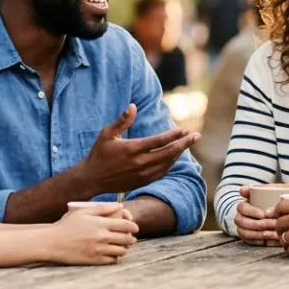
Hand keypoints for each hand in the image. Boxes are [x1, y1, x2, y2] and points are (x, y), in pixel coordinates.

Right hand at [48, 203, 138, 264]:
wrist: (52, 243)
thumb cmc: (67, 226)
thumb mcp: (83, 212)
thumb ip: (103, 209)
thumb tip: (119, 206)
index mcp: (101, 223)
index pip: (125, 225)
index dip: (133, 226)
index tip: (135, 227)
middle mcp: (102, 237)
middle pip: (126, 238)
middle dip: (131, 238)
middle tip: (131, 238)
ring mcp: (98, 250)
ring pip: (121, 251)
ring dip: (125, 248)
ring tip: (123, 247)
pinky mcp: (94, 260)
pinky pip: (112, 260)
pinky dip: (116, 257)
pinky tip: (113, 254)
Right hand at [78, 104, 199, 195]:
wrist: (92, 179)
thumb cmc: (99, 153)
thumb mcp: (106, 134)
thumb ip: (122, 121)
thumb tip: (133, 106)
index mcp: (133, 149)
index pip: (160, 141)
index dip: (175, 135)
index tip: (185, 129)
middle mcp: (140, 162)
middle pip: (169, 152)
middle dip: (185, 143)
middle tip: (197, 136)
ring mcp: (142, 174)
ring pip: (167, 163)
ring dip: (179, 153)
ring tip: (187, 143)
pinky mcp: (142, 181)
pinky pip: (162, 172)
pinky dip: (170, 164)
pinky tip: (174, 157)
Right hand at [234, 185, 280, 246]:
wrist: (274, 212)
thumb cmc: (271, 201)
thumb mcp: (267, 192)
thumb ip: (257, 188)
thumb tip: (242, 190)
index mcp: (243, 206)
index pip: (242, 208)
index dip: (252, 212)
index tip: (264, 214)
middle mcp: (240, 218)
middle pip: (242, 222)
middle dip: (258, 224)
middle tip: (273, 224)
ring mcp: (242, 229)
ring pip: (246, 234)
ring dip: (261, 234)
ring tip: (275, 234)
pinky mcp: (248, 239)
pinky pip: (252, 242)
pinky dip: (263, 242)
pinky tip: (274, 240)